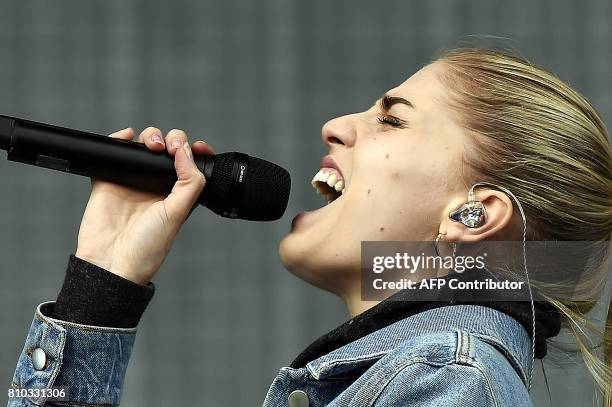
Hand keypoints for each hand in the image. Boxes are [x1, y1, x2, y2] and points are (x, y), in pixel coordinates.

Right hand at [75, 127, 213, 283]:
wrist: (111, 262)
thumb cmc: (147, 247)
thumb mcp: (177, 214)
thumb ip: (189, 183)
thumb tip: (187, 152)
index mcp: (176, 195)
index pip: (189, 165)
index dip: (193, 151)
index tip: (198, 146)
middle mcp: (155, 186)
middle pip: (167, 150)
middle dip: (173, 140)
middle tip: (170, 147)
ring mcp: (131, 181)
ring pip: (142, 147)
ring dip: (150, 136)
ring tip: (152, 145)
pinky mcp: (107, 179)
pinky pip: (113, 151)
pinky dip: (119, 138)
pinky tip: (127, 137)